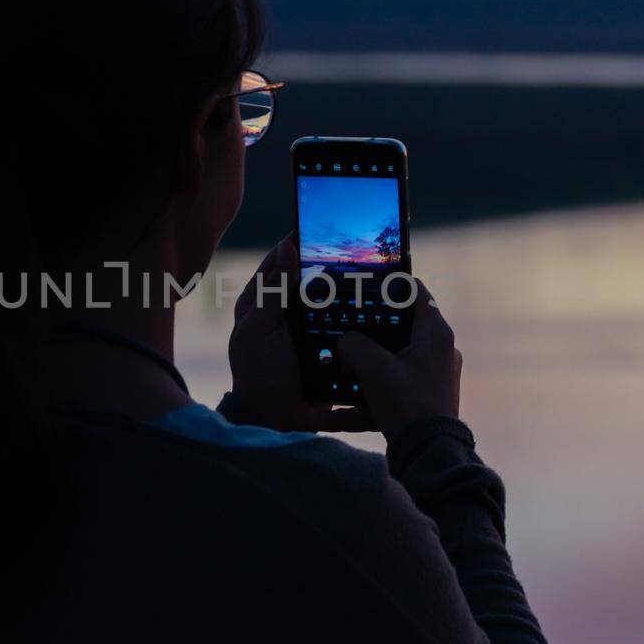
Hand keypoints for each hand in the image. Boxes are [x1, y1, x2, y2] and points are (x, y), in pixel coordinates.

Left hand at [226, 237, 375, 434]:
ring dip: (353, 289)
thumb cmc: (258, 374)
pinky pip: (349, 327)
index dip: (302, 241)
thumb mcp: (258, 330)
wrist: (275, 422)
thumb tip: (285, 246)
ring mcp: (312, 329)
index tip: (325, 220)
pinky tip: (386, 307)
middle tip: (362, 243)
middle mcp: (289, 311)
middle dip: (335, 262)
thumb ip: (273, 290)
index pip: (283, 260)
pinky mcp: (332, 348)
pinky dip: (364, 318)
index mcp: (266, 301)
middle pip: (314, 277)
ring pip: (335, 299)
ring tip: (380, 270)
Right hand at [337, 279, 461, 446]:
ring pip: (394, 355)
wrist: (428, 455)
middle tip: (346, 322)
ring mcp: (433, 375)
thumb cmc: (408, 406)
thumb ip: (353, 345)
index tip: (365, 281)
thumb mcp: (373, 368)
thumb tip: (344, 343)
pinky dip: (371, 388)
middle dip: (371, 326)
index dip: (390, 283)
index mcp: (435, 334)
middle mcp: (438, 350)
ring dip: (368, 358)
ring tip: (342, 361)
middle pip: (401, 325)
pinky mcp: (424, 396)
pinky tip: (341, 405)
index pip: (415, 292)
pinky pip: (393, 384)